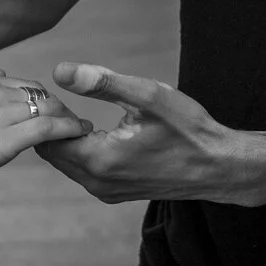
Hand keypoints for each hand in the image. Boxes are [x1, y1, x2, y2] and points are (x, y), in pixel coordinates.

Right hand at [0, 70, 88, 193]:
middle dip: (61, 108)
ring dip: (69, 119)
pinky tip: (80, 135)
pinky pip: (49, 128)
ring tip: (81, 130)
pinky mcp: (4, 140)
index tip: (51, 112)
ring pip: (50, 108)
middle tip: (73, 123)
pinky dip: (70, 130)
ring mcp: (0, 113)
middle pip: (42, 94)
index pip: (24, 85)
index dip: (42, 99)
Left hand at [34, 63, 248, 204]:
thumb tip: (60, 72)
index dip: (50, 114)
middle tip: (69, 100)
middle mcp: (97, 182)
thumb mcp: (148, 96)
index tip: (62, 94)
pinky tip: (100, 133)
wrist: (218, 166)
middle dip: (55, 127)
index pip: (48, 138)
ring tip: (84, 114)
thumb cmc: (188, 129)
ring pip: (67, 163)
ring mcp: (106, 191)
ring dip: (68, 140)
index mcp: (99, 160)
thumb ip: (102, 83)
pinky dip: (82, 152)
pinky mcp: (116, 193)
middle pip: (52, 153)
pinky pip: (84, 172)